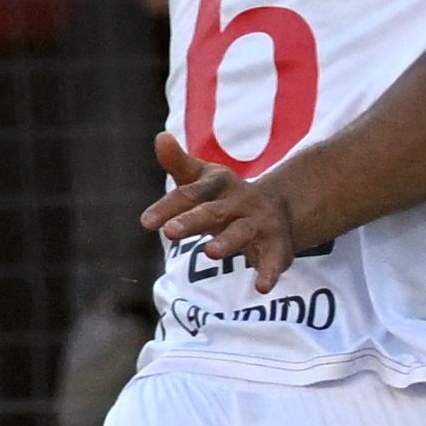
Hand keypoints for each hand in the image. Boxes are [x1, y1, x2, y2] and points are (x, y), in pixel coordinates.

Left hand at [143, 131, 300, 290]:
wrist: (280, 207)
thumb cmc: (226, 197)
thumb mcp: (203, 179)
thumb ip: (179, 162)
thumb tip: (160, 137)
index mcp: (218, 186)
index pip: (189, 194)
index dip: (167, 207)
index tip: (146, 222)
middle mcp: (238, 202)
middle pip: (212, 211)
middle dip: (192, 221)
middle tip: (170, 232)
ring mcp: (259, 224)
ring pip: (241, 232)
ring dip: (227, 241)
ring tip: (210, 252)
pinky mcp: (277, 246)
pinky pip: (273, 260)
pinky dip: (268, 272)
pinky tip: (261, 288)